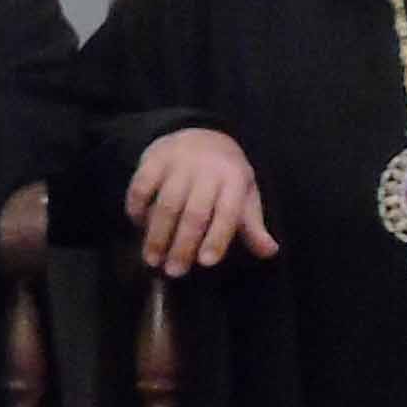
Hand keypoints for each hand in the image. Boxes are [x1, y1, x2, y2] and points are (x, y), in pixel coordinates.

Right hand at [123, 127, 274, 274]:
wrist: (202, 134)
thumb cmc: (225, 176)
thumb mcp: (244, 197)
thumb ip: (252, 226)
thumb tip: (270, 252)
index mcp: (235, 180)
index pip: (227, 212)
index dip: (217, 238)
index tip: (205, 263)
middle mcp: (208, 169)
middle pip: (194, 212)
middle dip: (183, 245)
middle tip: (174, 272)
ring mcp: (179, 162)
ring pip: (167, 203)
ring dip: (157, 234)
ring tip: (152, 259)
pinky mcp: (154, 158)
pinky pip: (142, 185)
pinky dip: (137, 207)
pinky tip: (137, 226)